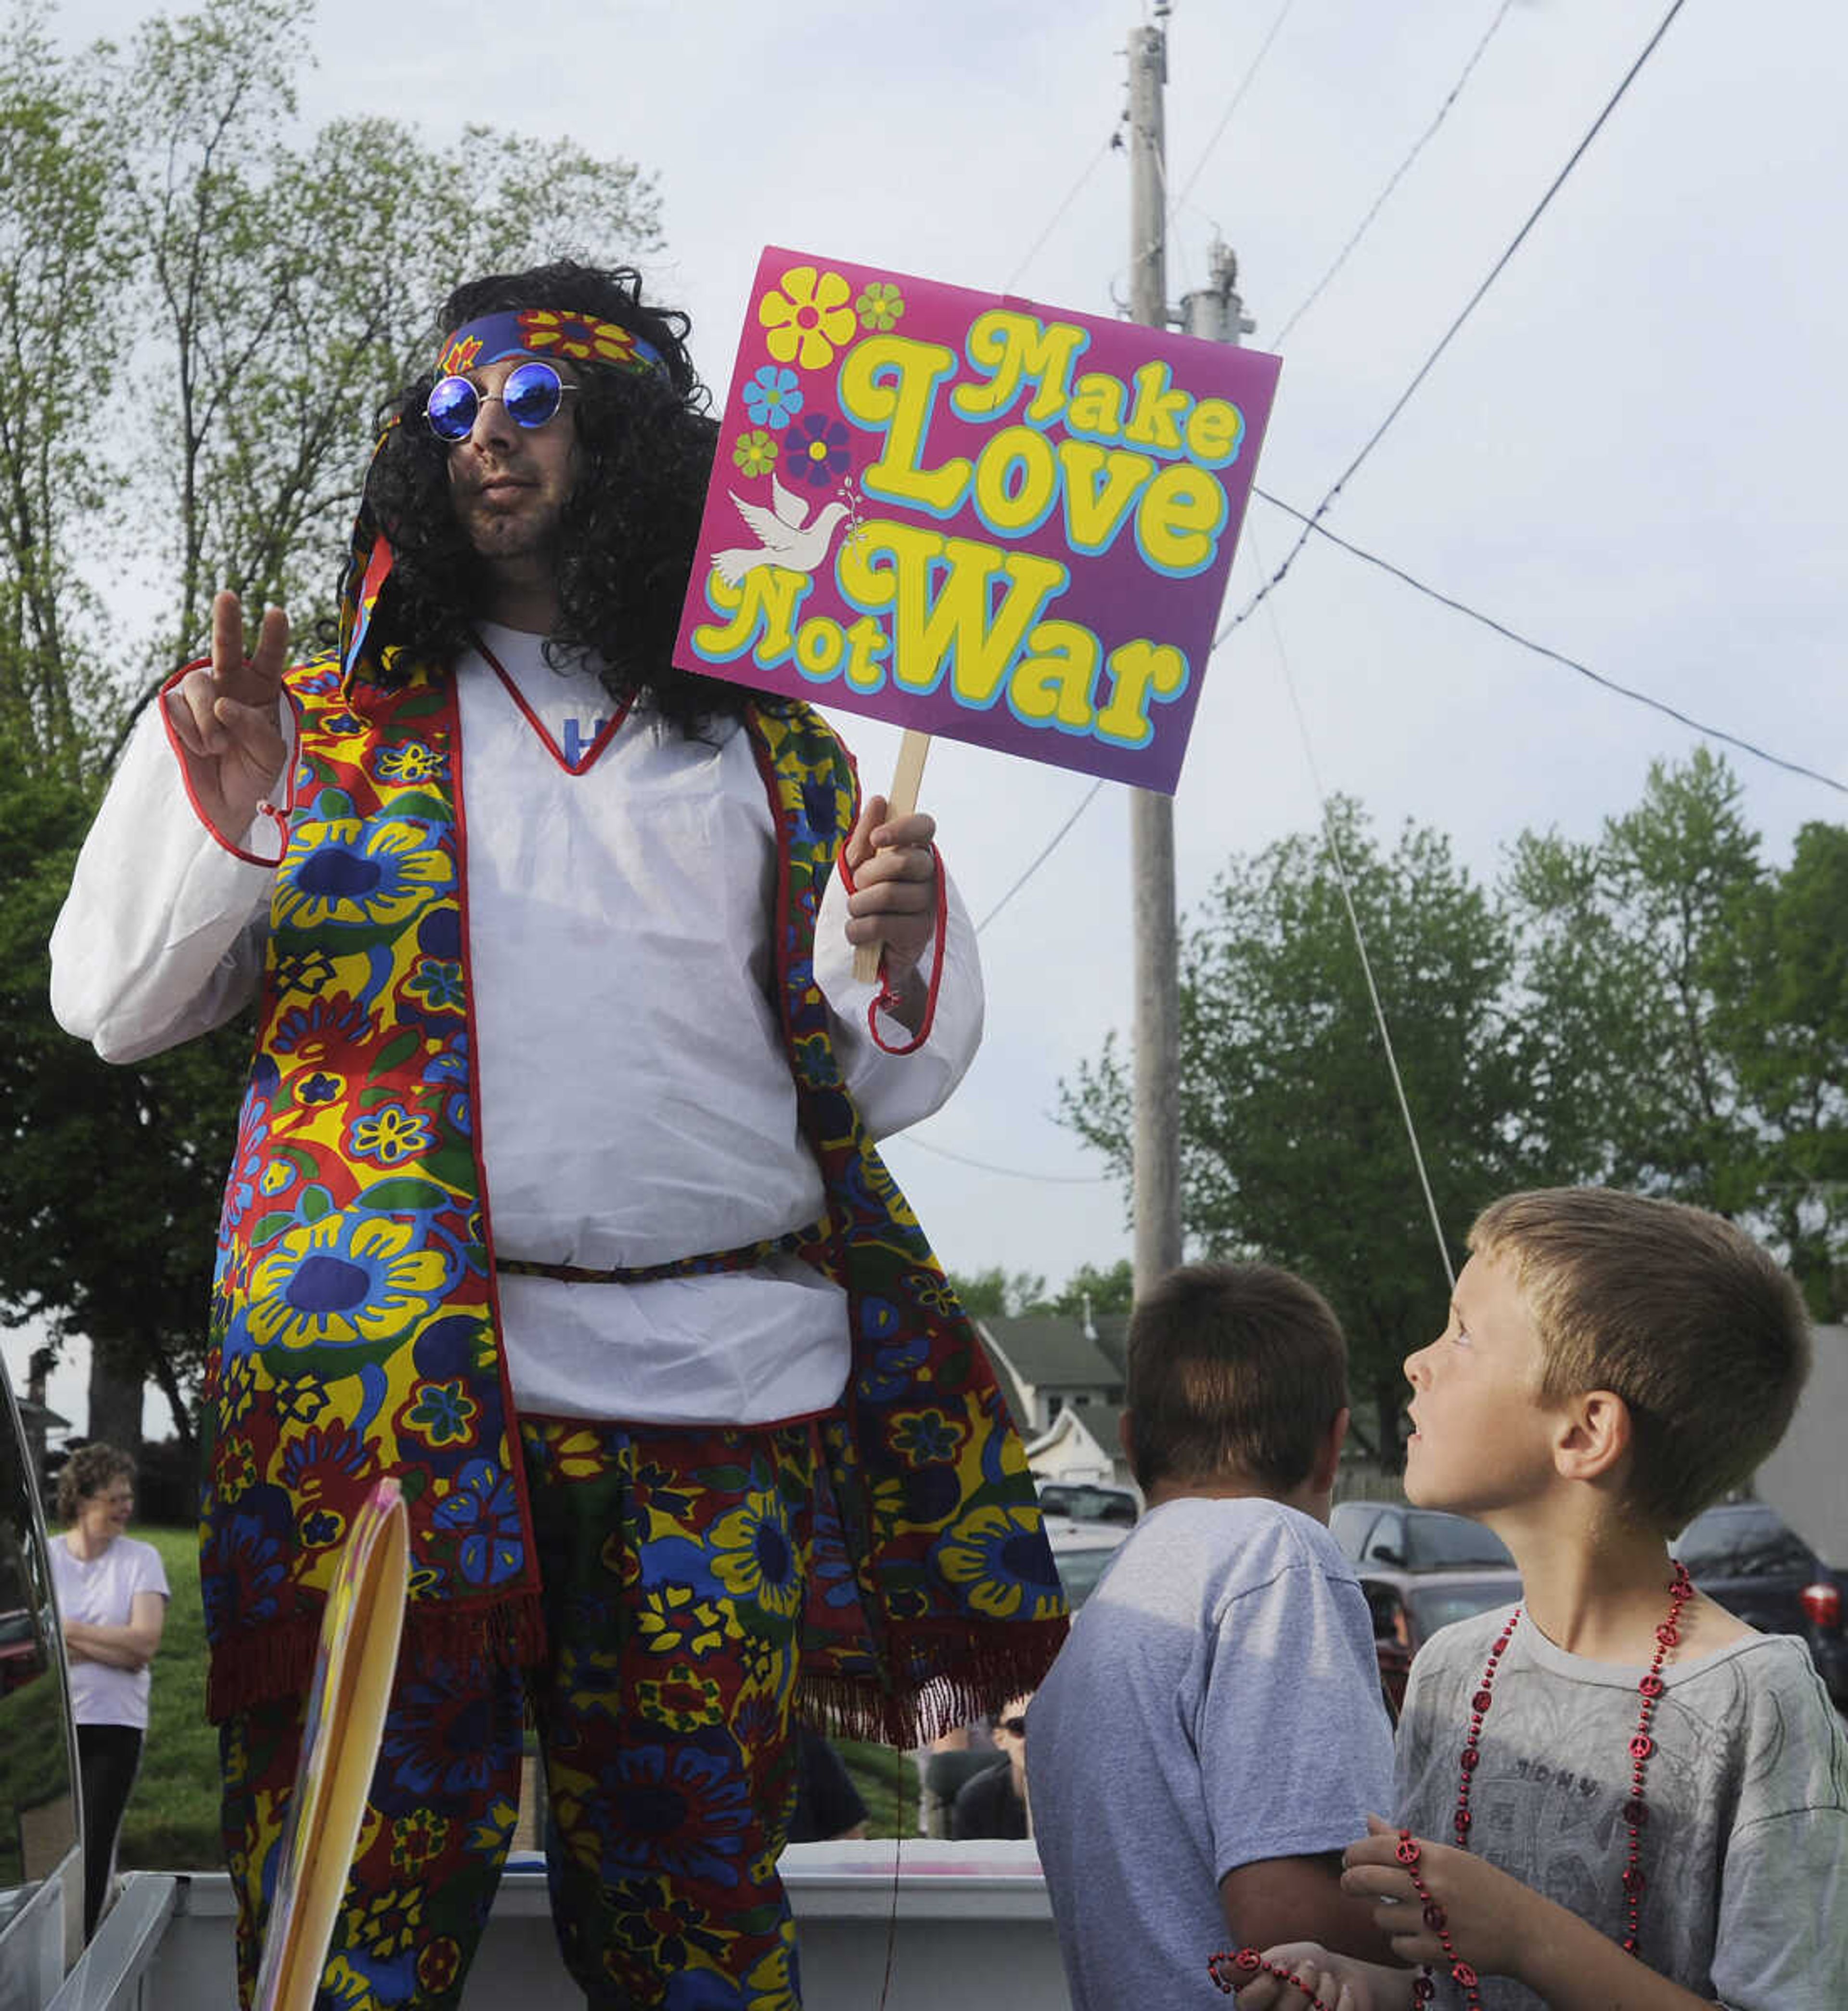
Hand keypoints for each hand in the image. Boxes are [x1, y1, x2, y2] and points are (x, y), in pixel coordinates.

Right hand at [162, 589, 288, 839]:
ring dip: (208, 718)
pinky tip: (200, 749)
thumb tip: (223, 704)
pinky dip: (189, 730)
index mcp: (262, 690)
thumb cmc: (257, 773)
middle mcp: (231, 684)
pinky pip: (176, 708)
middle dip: (227, 622)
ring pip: (200, 685)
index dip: (272, 636)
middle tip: (228, 596)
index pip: (270, 659)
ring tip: (217, 747)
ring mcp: (201, 695)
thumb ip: (254, 726)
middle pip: (227, 647)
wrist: (226, 803)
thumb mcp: (271, 753)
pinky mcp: (174, 710)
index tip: (276, 613)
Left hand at [842, 792, 939, 993]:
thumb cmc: (868, 902)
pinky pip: (881, 924)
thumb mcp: (858, 865)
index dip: (902, 828)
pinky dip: (858, 930)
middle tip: (858, 887)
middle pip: (902, 861)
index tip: (876, 839)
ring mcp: (928, 905)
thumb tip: (880, 800)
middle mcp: (930, 876)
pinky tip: (858, 934)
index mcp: (917, 852)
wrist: (871, 950)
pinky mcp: (920, 933)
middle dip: (867, 875)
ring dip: (858, 905)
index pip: (925, 827)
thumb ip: (866, 835)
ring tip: (857, 912)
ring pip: (888, 894)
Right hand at [1218, 1943, 1379, 2010]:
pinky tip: (1343, 1990)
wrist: (1339, 1974)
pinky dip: (1344, 1999)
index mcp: (1257, 2005)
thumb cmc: (1304, 1964)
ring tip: (1326, 1978)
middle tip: (1310, 1966)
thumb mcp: (1280, 1957)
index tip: (1276, 1970)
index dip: (1261, 1988)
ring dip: (1325, 1989)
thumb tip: (1224, 1970)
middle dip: (1301, 1982)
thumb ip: (1255, 1966)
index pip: (1245, 2005)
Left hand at [1341, 1815, 1534, 1983]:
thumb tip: (1369, 1820)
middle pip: (1366, 1879)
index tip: (1349, 1859)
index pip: (1375, 1847)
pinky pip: (1398, 1945)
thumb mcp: (1448, 1857)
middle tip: (1350, 1883)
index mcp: (1434, 1857)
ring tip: (1404, 1912)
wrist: (1523, 1930)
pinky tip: (1419, 1934)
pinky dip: (1402, 1941)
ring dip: (1385, 1914)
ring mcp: (1433, 1922)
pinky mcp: (1437, 1953)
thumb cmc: (1484, 1887)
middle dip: (1351, 1881)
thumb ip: (1405, 1842)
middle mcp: (1431, 1886)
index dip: (1355, 1852)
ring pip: (1381, 1916)